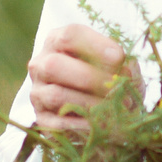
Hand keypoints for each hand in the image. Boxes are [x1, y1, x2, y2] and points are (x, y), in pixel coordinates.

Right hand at [24, 23, 138, 135]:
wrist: (100, 111)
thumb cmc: (109, 79)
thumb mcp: (119, 66)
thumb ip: (123, 64)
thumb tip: (124, 70)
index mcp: (58, 41)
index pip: (69, 35)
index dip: (95, 45)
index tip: (118, 58)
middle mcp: (41, 64)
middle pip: (54, 64)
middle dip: (88, 77)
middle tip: (116, 88)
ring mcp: (37, 92)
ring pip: (56, 95)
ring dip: (89, 104)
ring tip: (114, 110)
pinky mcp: (41, 119)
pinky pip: (57, 123)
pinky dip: (83, 125)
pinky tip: (101, 125)